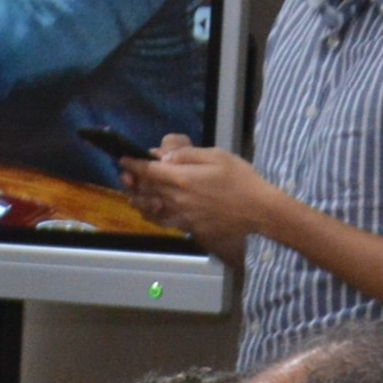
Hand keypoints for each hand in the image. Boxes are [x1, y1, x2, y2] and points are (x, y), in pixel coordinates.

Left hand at [119, 137, 286, 247]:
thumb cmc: (241, 179)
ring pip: (149, 207)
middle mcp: (176, 199)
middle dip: (132, 179)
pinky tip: (151, 209)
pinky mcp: (187, 227)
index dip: (133, 164)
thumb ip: (187, 155)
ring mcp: (180, 215)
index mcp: (181, 178)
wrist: (258, 210)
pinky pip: (162, 221)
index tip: (123, 158)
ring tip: (133, 191)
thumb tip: (163, 156)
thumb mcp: (216, 156)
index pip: (148, 170)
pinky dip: (151, 214)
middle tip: (126, 173)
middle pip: (145, 188)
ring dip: (137, 198)